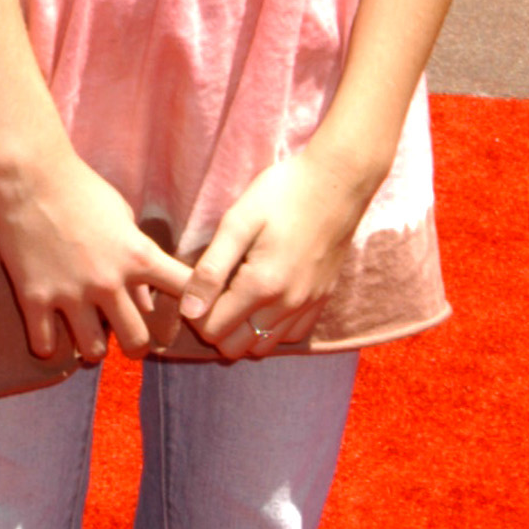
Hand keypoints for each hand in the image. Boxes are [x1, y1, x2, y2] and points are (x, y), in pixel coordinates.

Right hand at [0, 147, 193, 367]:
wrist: (29, 175)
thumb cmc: (82, 189)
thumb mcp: (123, 218)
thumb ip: (139, 260)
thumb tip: (148, 303)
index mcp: (138, 256)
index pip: (185, 290)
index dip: (195, 307)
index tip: (189, 316)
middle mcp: (108, 282)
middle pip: (137, 341)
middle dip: (136, 346)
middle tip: (127, 339)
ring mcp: (71, 293)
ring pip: (94, 351)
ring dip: (94, 347)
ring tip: (88, 335)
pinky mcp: (34, 297)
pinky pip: (44, 345)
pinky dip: (48, 345)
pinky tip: (49, 335)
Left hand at [176, 147, 369, 363]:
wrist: (339, 181)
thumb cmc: (283, 193)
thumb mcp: (238, 222)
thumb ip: (212, 269)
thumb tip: (189, 310)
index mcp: (261, 285)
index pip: (214, 329)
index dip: (196, 314)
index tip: (196, 287)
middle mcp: (287, 305)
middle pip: (236, 347)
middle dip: (215, 327)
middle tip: (213, 292)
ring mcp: (308, 305)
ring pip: (263, 346)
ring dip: (242, 332)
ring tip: (236, 298)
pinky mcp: (322, 300)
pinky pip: (291, 336)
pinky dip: (271, 329)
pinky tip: (264, 302)